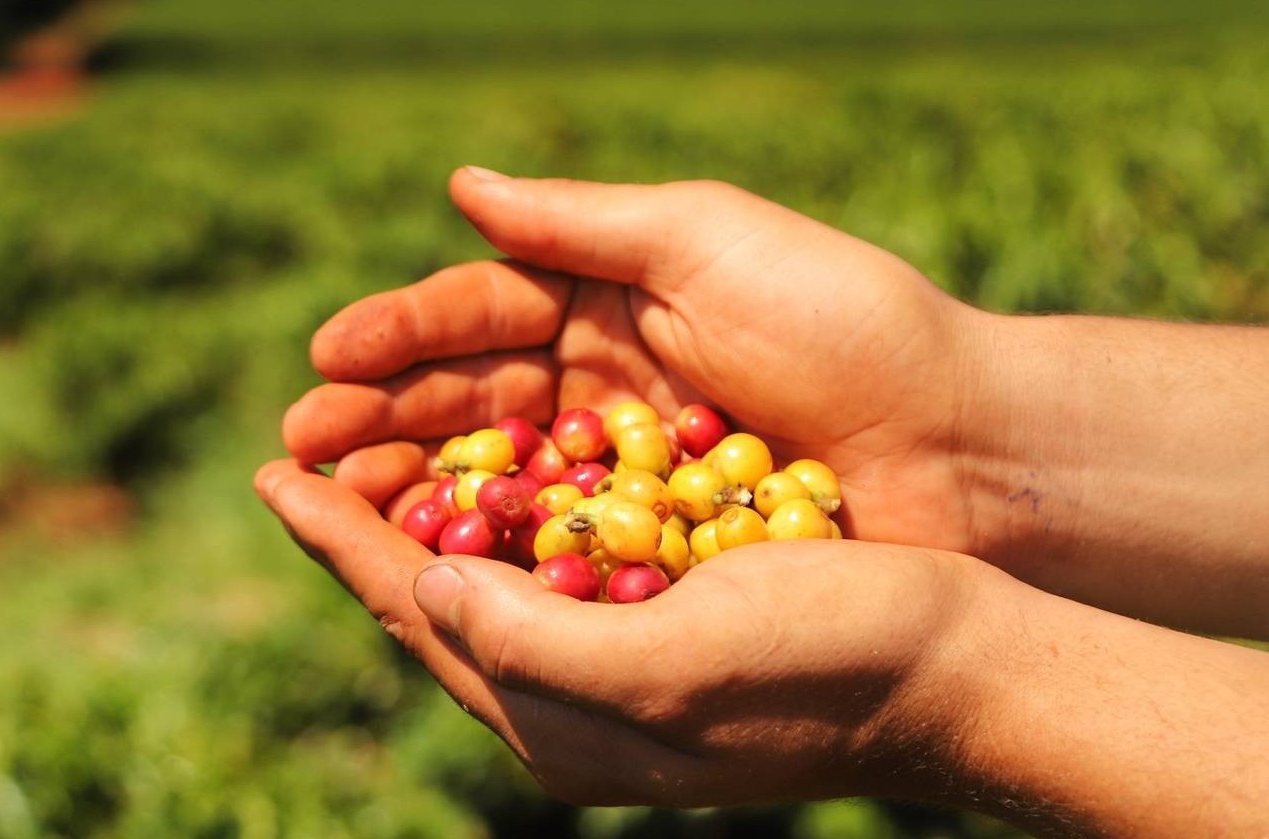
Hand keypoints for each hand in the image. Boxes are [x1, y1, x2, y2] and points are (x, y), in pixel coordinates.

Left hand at [253, 460, 999, 806]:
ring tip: (365, 451)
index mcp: (557, 724)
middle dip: (361, 525)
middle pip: (431, 601)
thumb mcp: (666, 662)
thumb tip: (424, 591)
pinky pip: (547, 565)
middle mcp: (570, 701)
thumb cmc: (820, 664)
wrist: (951, 668)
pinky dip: (502, 509)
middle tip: (296, 452)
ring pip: (482, 580)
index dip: (338, 541)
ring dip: (421, 511)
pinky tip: (486, 465)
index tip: (270, 476)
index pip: (414, 615)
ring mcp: (614, 664)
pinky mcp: (660, 622)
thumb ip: (529, 643)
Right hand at [284, 169, 1000, 558]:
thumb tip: (459, 187)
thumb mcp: (709, 242)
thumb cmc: (848, 324)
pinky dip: (486, 555)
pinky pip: (548, 547)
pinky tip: (426, 564)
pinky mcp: (645, 548)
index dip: (398, 335)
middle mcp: (597, 385)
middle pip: (465, 401)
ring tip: (339, 502)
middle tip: (303, 444)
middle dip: (380, 419)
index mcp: (606, 301)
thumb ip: (582, 222)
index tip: (327, 355)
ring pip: (491, 478)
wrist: (964, 449)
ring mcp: (617, 472)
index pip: (478, 313)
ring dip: (411, 490)